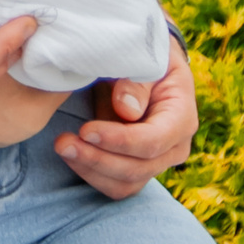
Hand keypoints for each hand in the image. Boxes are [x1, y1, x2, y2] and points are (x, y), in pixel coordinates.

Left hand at [54, 40, 195, 198]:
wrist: (149, 66)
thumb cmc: (146, 57)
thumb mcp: (145, 58)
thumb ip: (137, 81)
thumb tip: (127, 111)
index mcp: (182, 116)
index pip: (153, 140)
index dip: (119, 140)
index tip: (85, 130)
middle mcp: (175, 146)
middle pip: (137, 168)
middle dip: (97, 158)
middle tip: (62, 142)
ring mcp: (158, 162)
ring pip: (125, 183)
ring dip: (91, 170)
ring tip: (63, 148)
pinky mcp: (139, 169)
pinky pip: (116, 185)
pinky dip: (91, 174)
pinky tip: (71, 155)